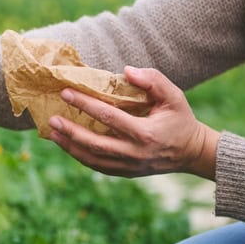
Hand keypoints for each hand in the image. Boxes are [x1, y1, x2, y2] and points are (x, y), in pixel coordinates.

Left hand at [47, 66, 218, 179]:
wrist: (192, 153)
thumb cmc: (180, 120)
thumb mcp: (174, 96)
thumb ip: (153, 80)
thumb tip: (126, 71)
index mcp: (146, 134)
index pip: (109, 117)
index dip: (86, 104)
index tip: (66, 93)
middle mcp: (135, 154)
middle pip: (95, 144)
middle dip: (71, 131)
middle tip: (52, 118)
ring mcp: (129, 167)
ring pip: (93, 160)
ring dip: (70, 147)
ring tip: (52, 132)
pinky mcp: (126, 173)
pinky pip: (98, 167)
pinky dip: (80, 156)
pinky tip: (67, 144)